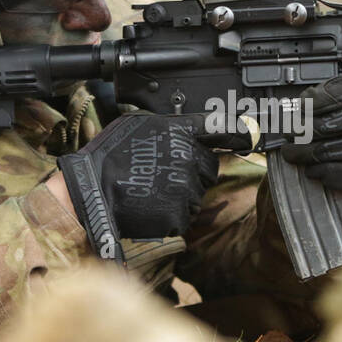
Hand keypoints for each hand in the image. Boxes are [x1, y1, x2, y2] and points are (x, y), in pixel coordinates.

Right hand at [58, 112, 248, 247]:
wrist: (89, 192)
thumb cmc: (107, 157)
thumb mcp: (138, 125)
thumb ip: (168, 126)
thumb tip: (187, 128)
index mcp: (177, 133)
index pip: (218, 129)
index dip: (237, 133)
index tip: (251, 137)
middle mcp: (187, 158)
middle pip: (208, 168)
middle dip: (193, 172)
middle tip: (163, 175)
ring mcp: (184, 188)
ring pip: (196, 194)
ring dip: (180, 195)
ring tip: (149, 191)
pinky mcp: (179, 214)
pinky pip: (184, 215)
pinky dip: (170, 215)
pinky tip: (149, 207)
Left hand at [280, 73, 341, 205]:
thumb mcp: (339, 105)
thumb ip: (322, 99)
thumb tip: (298, 104)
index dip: (319, 98)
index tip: (300, 106)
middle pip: (336, 122)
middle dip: (305, 129)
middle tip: (289, 134)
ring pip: (335, 149)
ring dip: (306, 153)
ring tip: (291, 153)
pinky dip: (324, 172)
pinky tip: (312, 170)